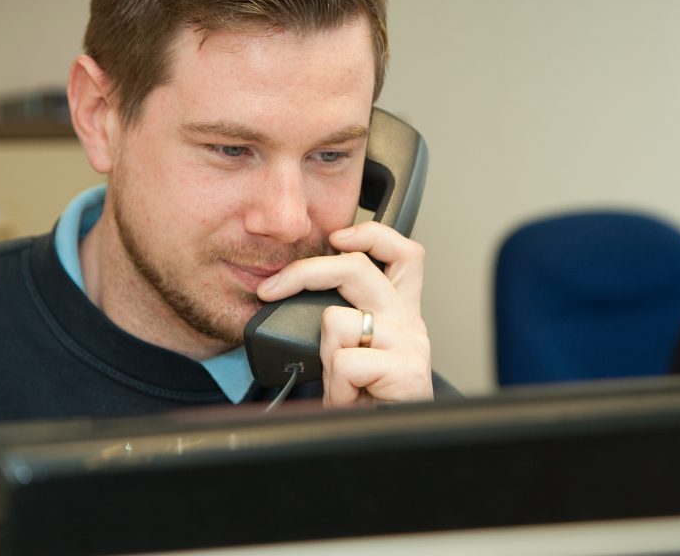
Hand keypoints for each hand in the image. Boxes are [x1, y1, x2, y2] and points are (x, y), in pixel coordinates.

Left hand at [255, 221, 432, 405]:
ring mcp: (409, 342)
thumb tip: (285, 292)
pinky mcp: (408, 369)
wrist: (387, 444)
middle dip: (304, 272)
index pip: (401, 252)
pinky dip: (338, 387)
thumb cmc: (366, 402)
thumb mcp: (349, 351)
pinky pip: (346, 362)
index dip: (370, 234)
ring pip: (337, 321)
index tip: (336, 236)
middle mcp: (407, 319)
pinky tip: (354, 398)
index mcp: (398, 310)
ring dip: (326, 358)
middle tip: (271, 289)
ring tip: (342, 382)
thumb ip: (338, 319)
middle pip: (356, 266)